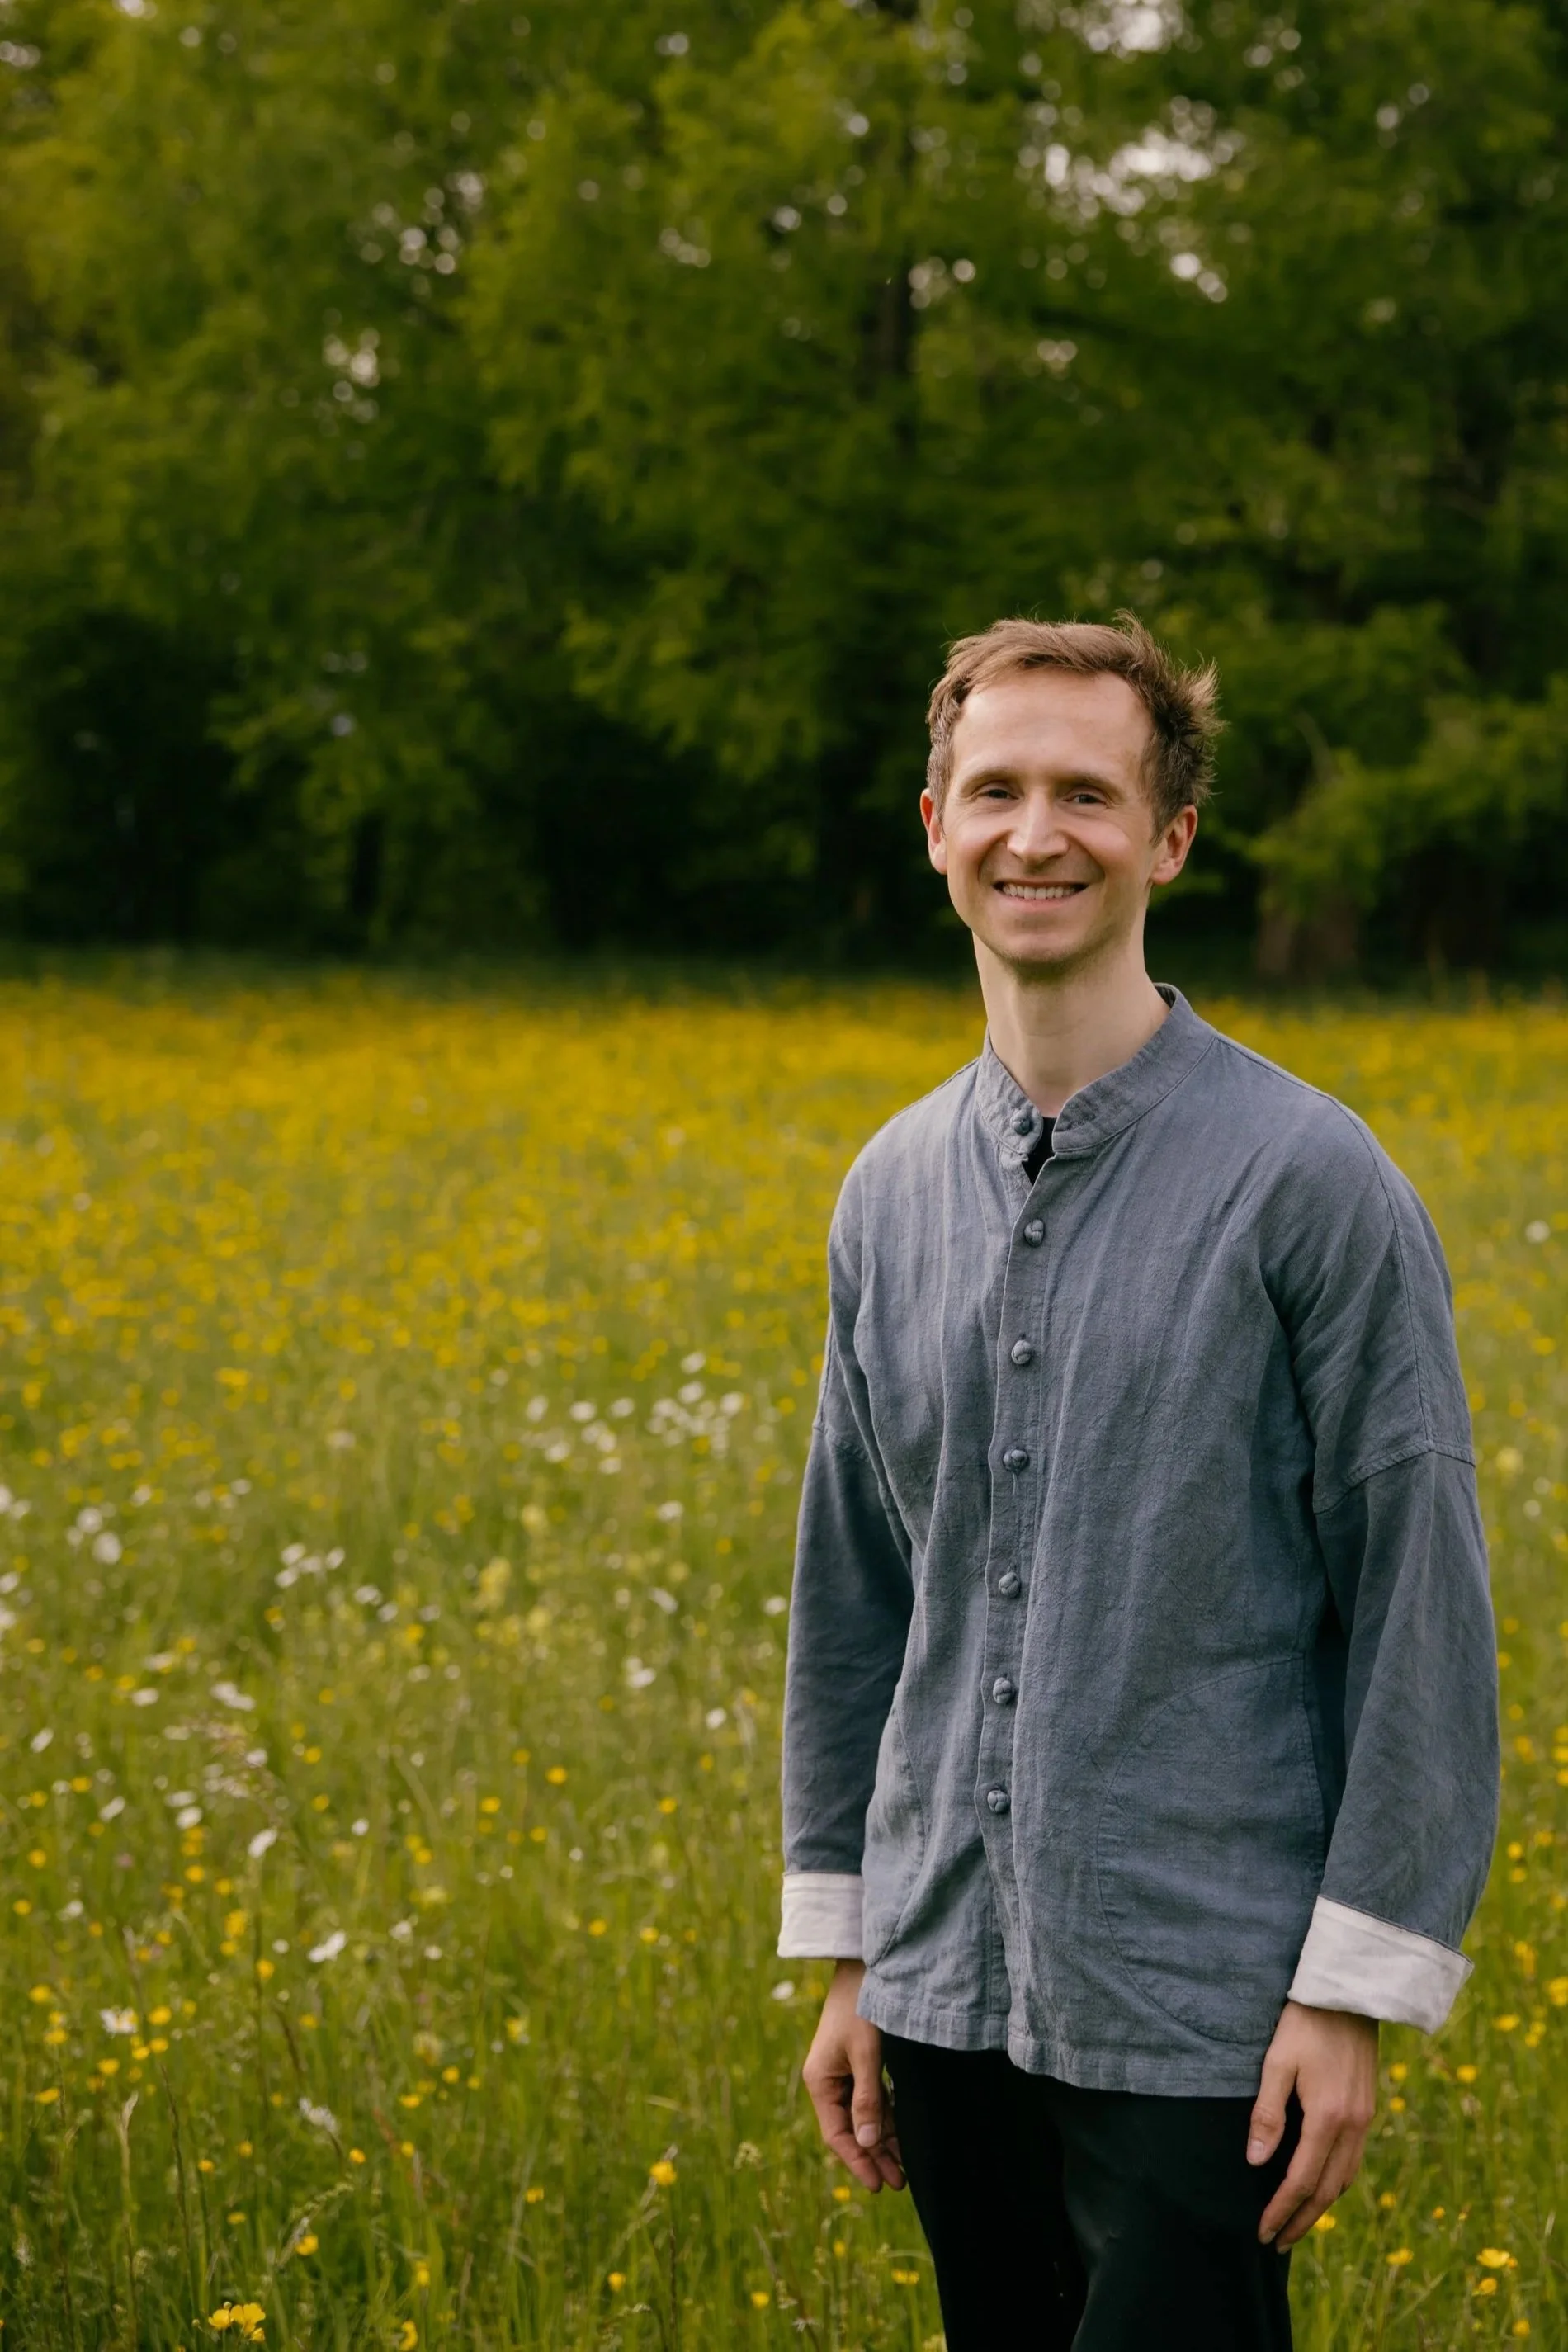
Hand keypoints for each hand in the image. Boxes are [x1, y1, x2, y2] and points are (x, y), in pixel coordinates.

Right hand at [801, 1960, 903, 2192]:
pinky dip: (887, 2118)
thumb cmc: (862, 2006)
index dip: (858, 2161)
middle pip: (851, 2129)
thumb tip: (869, 2143)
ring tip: (904, 2169)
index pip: (837, 2134)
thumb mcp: (866, 2054)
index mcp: (820, 2081)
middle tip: (900, 2183)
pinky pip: (872, 2099)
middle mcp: (829, 2081)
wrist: (864, 1966)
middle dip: (874, 2156)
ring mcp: (844, 2073)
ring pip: (864, 2116)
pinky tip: (902, 2136)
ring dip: (884, 2140)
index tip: (877, 2186)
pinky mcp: (860, 2063)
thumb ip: (867, 2100)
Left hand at [1248, 1999, 1377, 2248]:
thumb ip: (1267, 2114)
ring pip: (1344, 2179)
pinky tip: (1320, 2184)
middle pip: (1327, 2190)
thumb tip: (1256, 2162)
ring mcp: (1365, 2118)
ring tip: (1296, 2221)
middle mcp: (1353, 2126)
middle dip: (1301, 2220)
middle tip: (1277, 2242)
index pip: (1301, 2180)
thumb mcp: (1277, 2062)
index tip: (1262, 2232)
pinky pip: (1353, 2160)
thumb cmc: (1305, 2022)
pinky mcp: (1368, 2108)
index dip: (1281, 2210)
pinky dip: (1335, 2182)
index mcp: (1328, 2117)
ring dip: (1320, 2205)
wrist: (1349, 1992)